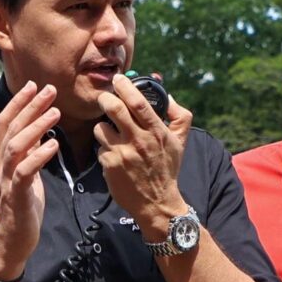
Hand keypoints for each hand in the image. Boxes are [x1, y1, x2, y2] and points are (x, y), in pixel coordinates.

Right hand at [0, 82, 58, 279]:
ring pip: (16, 146)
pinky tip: (54, 145)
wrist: (10, 245)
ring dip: (35, 126)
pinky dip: (39, 156)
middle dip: (29, 106)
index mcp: (2, 160)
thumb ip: (28, 154)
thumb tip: (39, 131)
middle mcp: (0, 166)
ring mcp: (6, 180)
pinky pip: (25, 171)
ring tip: (55, 111)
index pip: (6, 124)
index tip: (34, 85)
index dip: (18, 103)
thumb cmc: (20, 210)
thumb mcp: (25, 176)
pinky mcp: (16, 195)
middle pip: (11, 129)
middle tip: (48, 89)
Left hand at [94, 75, 190, 241]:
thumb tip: (169, 96)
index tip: (118, 79)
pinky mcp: (110, 165)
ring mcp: (123, 153)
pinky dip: (105, 148)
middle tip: (104, 98)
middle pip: (114, 109)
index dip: (125, 86)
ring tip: (111, 134)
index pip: (138, 102)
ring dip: (103, 128)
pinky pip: (100, 148)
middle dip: (105, 99)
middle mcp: (140, 140)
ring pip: (101, 128)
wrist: (157, 202)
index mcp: (157, 131)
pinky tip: (114, 156)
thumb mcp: (181, 141)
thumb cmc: (167, 168)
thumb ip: (180, 115)